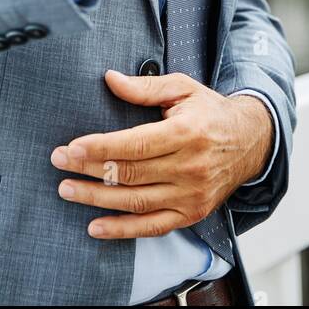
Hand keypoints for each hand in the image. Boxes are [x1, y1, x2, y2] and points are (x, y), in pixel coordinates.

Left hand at [49, 69, 273, 238]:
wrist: (250, 142)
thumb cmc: (210, 111)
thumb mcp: (182, 88)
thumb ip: (144, 87)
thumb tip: (109, 79)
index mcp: (186, 133)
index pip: (135, 144)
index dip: (100, 147)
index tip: (71, 147)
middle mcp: (190, 167)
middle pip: (130, 173)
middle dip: (89, 169)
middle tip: (58, 162)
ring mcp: (191, 195)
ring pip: (136, 201)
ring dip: (96, 199)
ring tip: (67, 190)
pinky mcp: (191, 214)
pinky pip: (152, 227)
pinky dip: (122, 230)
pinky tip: (95, 227)